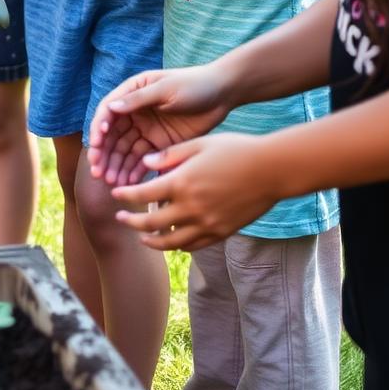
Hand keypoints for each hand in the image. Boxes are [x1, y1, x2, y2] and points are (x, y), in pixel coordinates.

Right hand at [88, 63, 234, 189]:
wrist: (223, 94)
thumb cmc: (194, 83)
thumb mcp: (166, 88)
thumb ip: (139, 99)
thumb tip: (111, 108)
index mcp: (132, 93)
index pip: (108, 112)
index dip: (99, 128)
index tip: (96, 144)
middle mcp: (135, 113)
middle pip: (113, 136)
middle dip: (104, 155)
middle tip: (98, 173)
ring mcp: (147, 130)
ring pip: (125, 152)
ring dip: (116, 167)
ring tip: (112, 183)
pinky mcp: (160, 144)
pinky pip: (143, 160)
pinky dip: (134, 172)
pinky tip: (128, 184)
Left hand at [113, 132, 277, 250]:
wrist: (271, 169)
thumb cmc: (236, 149)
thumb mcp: (200, 144)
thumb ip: (170, 155)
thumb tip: (145, 161)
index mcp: (182, 182)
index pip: (142, 194)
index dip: (125, 195)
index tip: (116, 194)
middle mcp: (191, 207)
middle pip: (150, 223)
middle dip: (131, 221)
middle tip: (120, 218)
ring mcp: (206, 223)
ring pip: (170, 242)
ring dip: (151, 240)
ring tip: (142, 237)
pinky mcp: (221, 232)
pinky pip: (193, 245)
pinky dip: (178, 245)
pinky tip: (171, 240)